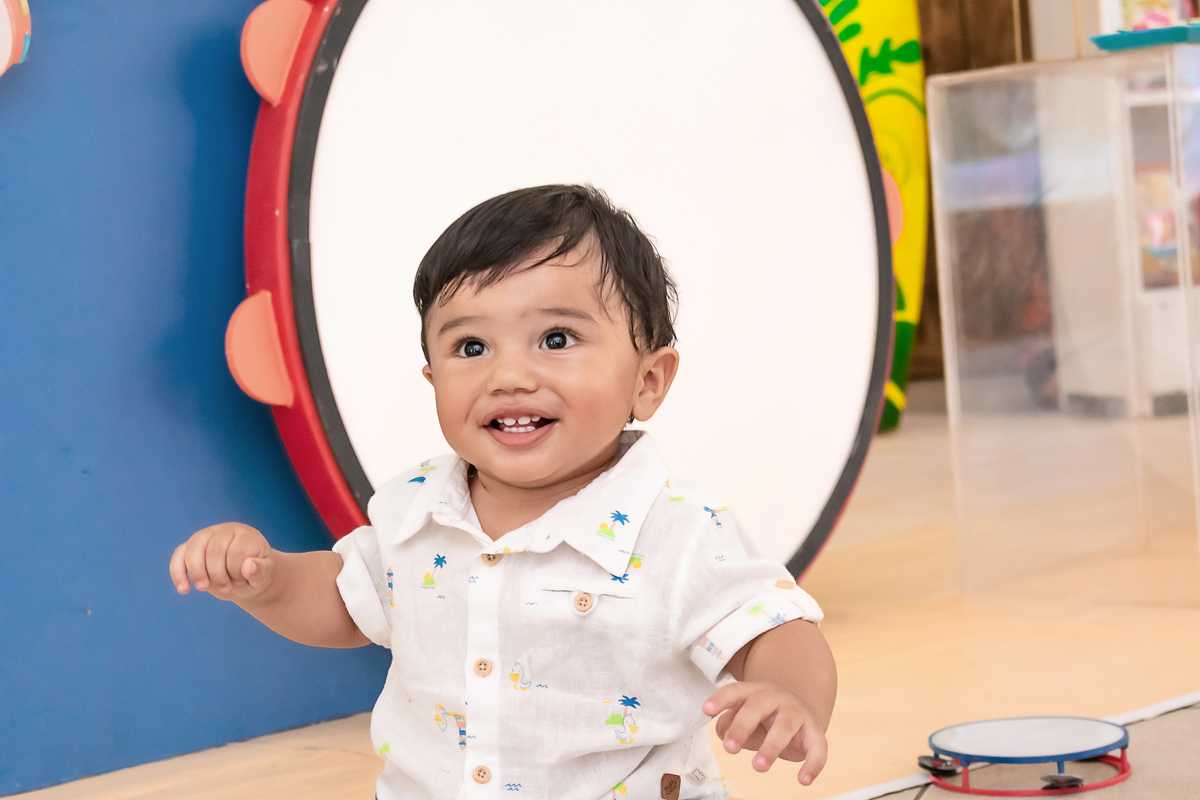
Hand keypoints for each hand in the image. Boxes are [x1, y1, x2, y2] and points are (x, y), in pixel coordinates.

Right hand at [169, 522, 274, 601]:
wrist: (245, 577)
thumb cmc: (256, 574)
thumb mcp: (265, 575)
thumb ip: (261, 571)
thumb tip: (249, 566)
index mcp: (247, 535)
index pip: (237, 550)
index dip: (237, 571)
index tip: (243, 581)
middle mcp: (226, 531)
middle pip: (215, 550)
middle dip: (218, 574)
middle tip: (227, 588)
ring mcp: (207, 536)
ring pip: (194, 548)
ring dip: (197, 572)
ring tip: (204, 588)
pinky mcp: (192, 547)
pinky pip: (179, 554)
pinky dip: (178, 572)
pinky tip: (183, 589)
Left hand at [702, 681, 827, 785]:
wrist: (804, 710)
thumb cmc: (766, 717)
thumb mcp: (746, 717)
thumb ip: (730, 723)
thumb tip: (724, 733)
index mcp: (755, 692)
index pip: (736, 691)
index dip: (721, 699)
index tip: (706, 710)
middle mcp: (777, 698)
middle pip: (758, 706)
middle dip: (743, 726)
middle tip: (729, 748)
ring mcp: (797, 713)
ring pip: (785, 725)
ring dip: (771, 746)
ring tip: (758, 766)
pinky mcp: (815, 732)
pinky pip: (818, 747)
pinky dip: (813, 764)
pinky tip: (804, 780)